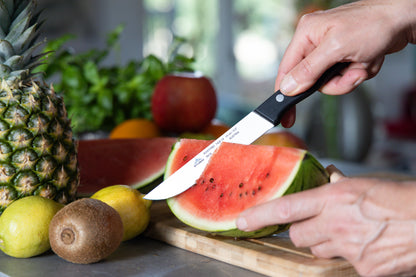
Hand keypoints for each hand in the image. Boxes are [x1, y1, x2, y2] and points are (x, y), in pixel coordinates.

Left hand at [236, 166, 415, 275]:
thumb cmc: (400, 199)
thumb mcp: (362, 184)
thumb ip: (337, 187)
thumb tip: (326, 181)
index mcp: (334, 198)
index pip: (286, 208)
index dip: (260, 216)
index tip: (243, 221)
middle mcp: (336, 224)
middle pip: (298, 236)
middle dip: (303, 232)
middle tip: (319, 225)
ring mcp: (348, 249)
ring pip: (318, 251)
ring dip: (326, 244)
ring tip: (350, 233)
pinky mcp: (362, 269)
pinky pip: (344, 264)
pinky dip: (352, 257)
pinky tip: (369, 246)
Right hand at [277, 0, 415, 96]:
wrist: (404, 19)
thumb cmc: (374, 23)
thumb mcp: (337, 48)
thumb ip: (309, 70)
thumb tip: (288, 87)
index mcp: (307, 34)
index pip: (286, 69)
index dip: (285, 93)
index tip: (284, 114)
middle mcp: (315, 42)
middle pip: (311, 80)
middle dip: (335, 81)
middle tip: (350, 73)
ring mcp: (330, 50)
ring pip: (330, 82)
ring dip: (349, 78)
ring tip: (362, 64)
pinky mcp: (344, 57)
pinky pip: (344, 77)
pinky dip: (358, 74)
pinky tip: (367, 60)